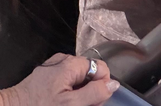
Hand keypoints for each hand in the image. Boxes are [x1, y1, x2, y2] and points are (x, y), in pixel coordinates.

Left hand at [0, 54, 119, 105]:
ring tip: (69, 105)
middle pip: (90, 73)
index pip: (101, 68)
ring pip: (78, 79)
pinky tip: (60, 103)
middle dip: (90, 91)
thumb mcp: (71, 104)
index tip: (93, 101)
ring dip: (79, 94)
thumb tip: (114, 84)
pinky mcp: (46, 75)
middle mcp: (63, 60)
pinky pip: (66, 81)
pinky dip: (68, 92)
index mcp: (71, 63)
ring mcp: (53, 67)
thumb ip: (95, 93)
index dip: (102, 85)